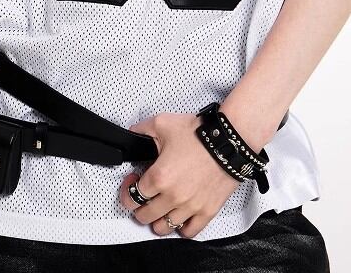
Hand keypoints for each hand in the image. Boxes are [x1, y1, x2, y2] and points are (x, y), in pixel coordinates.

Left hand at [119, 112, 242, 238]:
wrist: (227, 141)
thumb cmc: (198, 133)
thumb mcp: (162, 123)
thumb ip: (141, 130)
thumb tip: (132, 134)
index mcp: (159, 177)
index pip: (132, 197)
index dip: (127, 190)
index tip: (132, 182)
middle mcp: (173, 197)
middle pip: (145, 216)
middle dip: (139, 208)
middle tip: (142, 198)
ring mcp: (190, 207)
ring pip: (165, 227)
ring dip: (157, 221)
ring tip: (157, 210)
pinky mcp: (207, 212)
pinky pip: (190, 232)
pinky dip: (181, 228)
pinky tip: (178, 218)